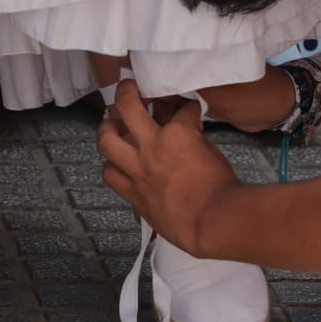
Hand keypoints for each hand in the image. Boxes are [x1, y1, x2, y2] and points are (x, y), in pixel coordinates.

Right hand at [96, 80, 241, 255]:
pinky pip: (183, 109)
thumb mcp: (161, 223)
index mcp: (134, 192)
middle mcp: (138, 166)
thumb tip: (159, 209)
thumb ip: (153, 208)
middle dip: (111, 121)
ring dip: (131, 94)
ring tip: (141, 89)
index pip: (108, 171)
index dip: (113, 159)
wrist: (215, 222)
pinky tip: (195, 109)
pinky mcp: (180, 134)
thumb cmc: (193, 232)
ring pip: (128, 107)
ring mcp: (155, 146)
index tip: (124, 153)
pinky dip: (190, 107)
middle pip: (105, 135)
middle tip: (122, 112)